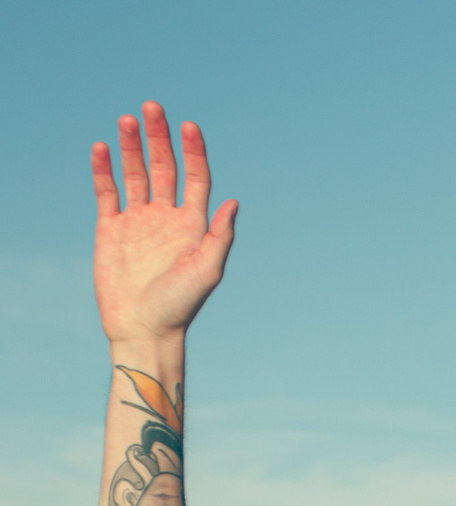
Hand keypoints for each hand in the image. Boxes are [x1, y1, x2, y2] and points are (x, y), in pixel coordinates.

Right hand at [91, 103, 236, 346]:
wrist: (145, 327)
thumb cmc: (181, 304)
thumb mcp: (207, 270)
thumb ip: (220, 236)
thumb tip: (233, 201)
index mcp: (193, 224)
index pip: (196, 177)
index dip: (193, 151)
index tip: (189, 125)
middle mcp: (167, 218)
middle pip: (164, 167)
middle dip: (159, 138)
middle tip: (152, 107)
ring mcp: (138, 221)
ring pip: (135, 174)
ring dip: (132, 147)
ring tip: (127, 119)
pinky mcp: (111, 228)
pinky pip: (107, 192)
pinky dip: (104, 170)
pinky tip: (102, 148)